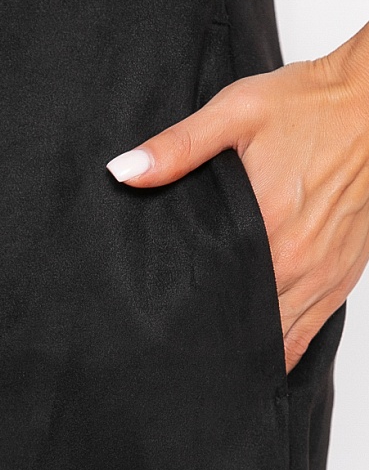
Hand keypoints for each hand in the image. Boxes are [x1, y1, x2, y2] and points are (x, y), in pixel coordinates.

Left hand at [107, 25, 368, 371]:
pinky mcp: (345, 269)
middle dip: (220, 342)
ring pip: (286, 336)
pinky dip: (291, 341)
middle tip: (189, 351)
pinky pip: (316, 326)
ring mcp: (326, 272)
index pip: (223, 302)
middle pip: (253, 327)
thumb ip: (178, 147)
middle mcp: (301, 263)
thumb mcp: (235, 114)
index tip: (170, 335)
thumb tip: (124, 171)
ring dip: (254, 349)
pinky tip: (268, 348)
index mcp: (269, 232)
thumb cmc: (307, 107)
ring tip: (221, 362)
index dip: (195, 324)